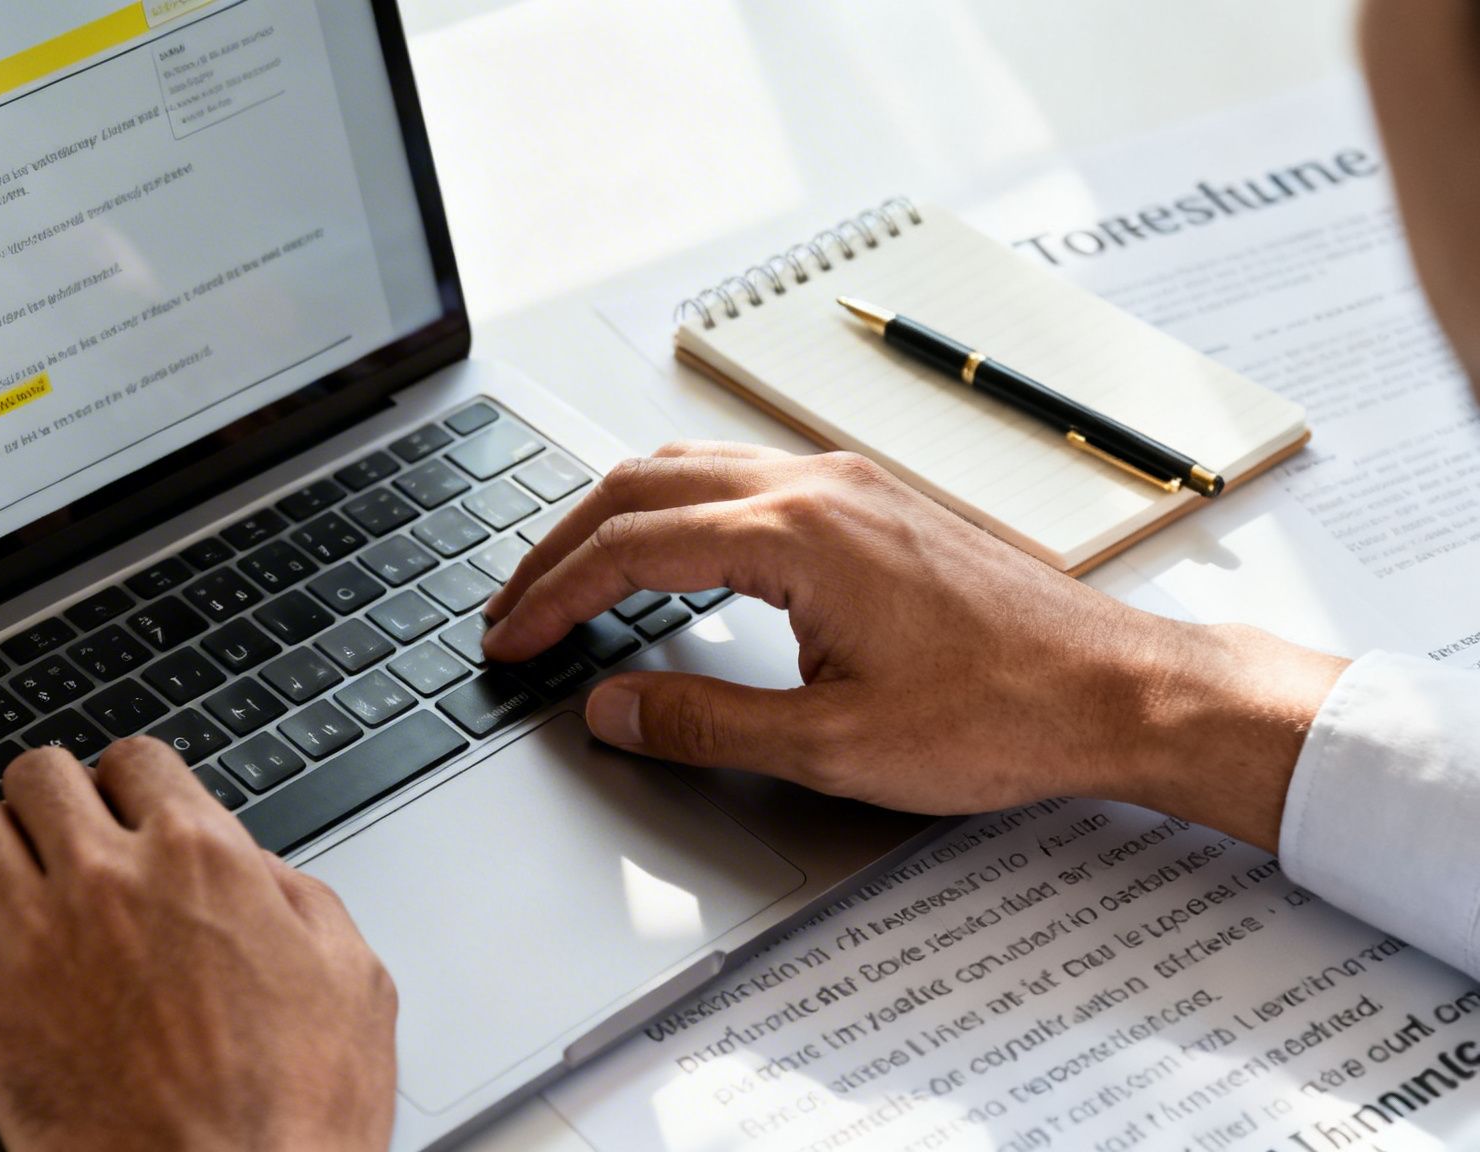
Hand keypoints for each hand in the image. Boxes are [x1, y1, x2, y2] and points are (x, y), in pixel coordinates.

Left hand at [0, 739, 397, 1151]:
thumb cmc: (300, 1108)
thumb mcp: (351, 977)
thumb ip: (296, 897)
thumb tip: (255, 872)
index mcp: (201, 857)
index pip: (134, 758)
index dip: (134, 784)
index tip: (131, 810)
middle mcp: (109, 882)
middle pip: (37, 775)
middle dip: (54, 798)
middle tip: (68, 835)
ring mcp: (38, 943)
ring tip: (15, 880)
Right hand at [480, 443, 1346, 849]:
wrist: (1116, 688)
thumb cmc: (1004, 712)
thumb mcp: (834, 746)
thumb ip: (702, 722)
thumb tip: (611, 706)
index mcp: (796, 535)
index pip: (629, 548)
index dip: (552, 597)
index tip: (511, 642)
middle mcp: (815, 487)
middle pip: (641, 487)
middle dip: (560, 548)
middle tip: (513, 610)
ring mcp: (846, 485)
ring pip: (688, 470)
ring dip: (614, 520)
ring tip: (568, 581)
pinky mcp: (871, 502)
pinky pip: (738, 479)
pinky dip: (673, 512)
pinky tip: (667, 560)